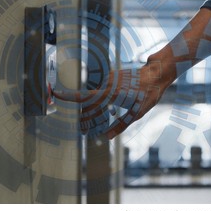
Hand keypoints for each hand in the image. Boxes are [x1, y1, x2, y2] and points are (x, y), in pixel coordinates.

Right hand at [54, 61, 171, 138]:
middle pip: (89, 102)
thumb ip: (121, 125)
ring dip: (94, 109)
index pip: (86, 96)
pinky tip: (110, 107)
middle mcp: (108, 85)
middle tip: (84, 131)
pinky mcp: (111, 76)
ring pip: (95, 97)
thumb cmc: (148, 94)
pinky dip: (100, 100)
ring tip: (101, 119)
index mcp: (112, 94)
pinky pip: (101, 90)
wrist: (155, 74)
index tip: (55, 94)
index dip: (69, 96)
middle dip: (84, 116)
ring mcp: (109, 79)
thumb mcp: (137, 113)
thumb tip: (108, 136)